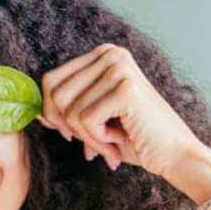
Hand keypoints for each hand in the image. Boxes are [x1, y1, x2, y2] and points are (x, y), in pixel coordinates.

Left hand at [37, 43, 202, 179]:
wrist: (175, 155)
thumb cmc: (134, 138)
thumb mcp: (95, 118)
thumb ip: (68, 109)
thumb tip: (35, 114)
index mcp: (103, 55)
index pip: (51, 80)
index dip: (50, 112)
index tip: (67, 134)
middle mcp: (111, 54)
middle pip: (54, 93)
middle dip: (67, 127)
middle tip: (89, 146)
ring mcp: (119, 68)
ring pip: (69, 110)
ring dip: (86, 137)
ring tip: (109, 145)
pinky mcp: (125, 88)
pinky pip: (84, 120)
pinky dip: (97, 140)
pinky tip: (118, 142)